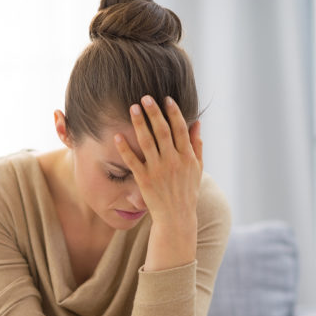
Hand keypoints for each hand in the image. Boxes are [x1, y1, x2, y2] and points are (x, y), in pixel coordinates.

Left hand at [114, 94, 202, 226]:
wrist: (176, 218)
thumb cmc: (187, 192)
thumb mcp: (197, 169)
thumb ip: (196, 145)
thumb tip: (197, 123)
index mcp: (186, 157)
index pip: (180, 129)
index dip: (173, 112)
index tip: (166, 98)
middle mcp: (173, 161)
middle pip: (162, 131)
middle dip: (154, 113)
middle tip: (145, 97)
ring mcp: (158, 170)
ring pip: (147, 142)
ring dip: (139, 124)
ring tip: (132, 108)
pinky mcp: (144, 180)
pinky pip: (133, 161)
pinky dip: (125, 148)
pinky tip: (117, 136)